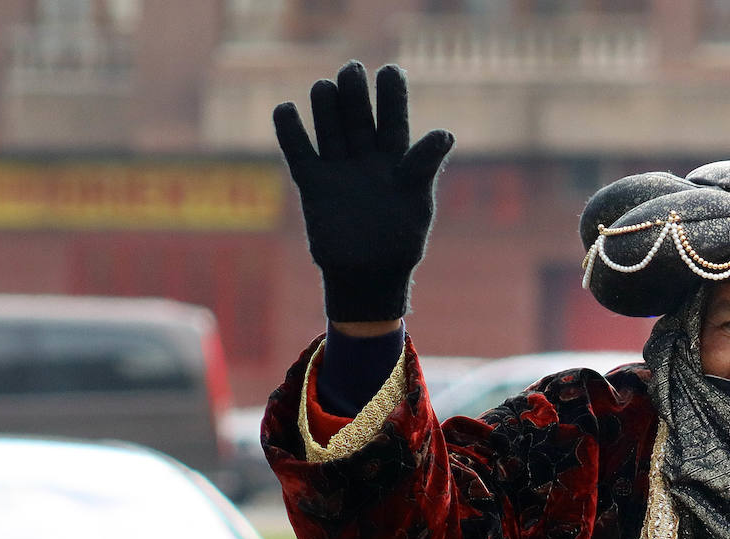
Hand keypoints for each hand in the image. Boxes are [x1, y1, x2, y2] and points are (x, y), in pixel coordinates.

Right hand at [274, 61, 454, 322]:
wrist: (368, 278)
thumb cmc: (400, 242)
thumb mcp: (416, 202)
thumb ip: (423, 166)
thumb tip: (444, 132)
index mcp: (397, 161)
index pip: (395, 120)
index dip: (392, 95)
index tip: (391, 70)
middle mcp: (367, 160)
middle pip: (359, 118)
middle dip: (355, 93)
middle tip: (352, 69)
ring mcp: (339, 170)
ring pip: (330, 129)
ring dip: (326, 107)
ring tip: (325, 87)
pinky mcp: (314, 185)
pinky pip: (300, 152)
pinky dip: (291, 132)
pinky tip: (285, 109)